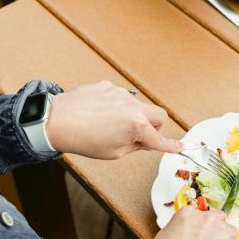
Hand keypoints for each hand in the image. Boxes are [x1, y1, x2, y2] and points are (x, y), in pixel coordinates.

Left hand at [45, 81, 182, 158]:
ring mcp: (121, 94)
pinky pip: (121, 97)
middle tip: (141, 135)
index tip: (180, 146)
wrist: (57, 120)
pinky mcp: (108, 86)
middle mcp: (133, 107)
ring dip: (133, 116)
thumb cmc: (83, 140)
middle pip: (160, 115)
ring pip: (139, 106)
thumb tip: (147, 141)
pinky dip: (116, 107)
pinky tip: (100, 114)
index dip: (171, 146)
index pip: (160, 139)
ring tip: (110, 125)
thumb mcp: (114, 152)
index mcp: (136, 127)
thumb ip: (135, 145)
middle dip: (156, 127)